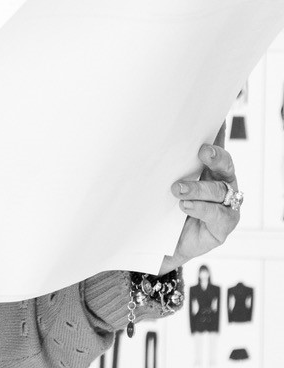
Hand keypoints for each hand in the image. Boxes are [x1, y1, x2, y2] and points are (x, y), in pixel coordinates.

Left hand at [162, 123, 240, 272]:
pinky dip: (202, 208)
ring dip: (199, 188)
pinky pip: (219, 215)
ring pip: (220, 190)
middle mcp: (220, 184)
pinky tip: (186, 206)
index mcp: (207, 171)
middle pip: (225, 165)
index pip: (214, 148)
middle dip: (215, 156)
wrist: (162, 247)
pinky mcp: (223, 226)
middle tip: (202, 151)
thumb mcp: (159, 186)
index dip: (218, 133)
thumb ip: (161, 168)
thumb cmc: (163, 211)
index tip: (214, 120)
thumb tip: (143, 141)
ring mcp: (225, 205)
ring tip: (177, 189)